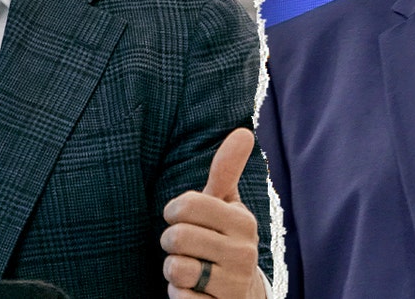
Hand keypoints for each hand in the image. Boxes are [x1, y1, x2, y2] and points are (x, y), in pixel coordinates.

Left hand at [161, 128, 265, 297]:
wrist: (243, 296)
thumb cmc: (225, 241)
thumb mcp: (227, 207)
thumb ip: (227, 171)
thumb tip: (244, 131)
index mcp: (243, 222)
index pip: (188, 204)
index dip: (174, 211)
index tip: (181, 217)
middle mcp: (243, 253)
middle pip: (177, 237)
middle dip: (171, 243)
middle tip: (185, 248)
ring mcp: (233, 285)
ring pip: (175, 268)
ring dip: (173, 270)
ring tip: (191, 269)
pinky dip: (179, 295)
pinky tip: (195, 292)